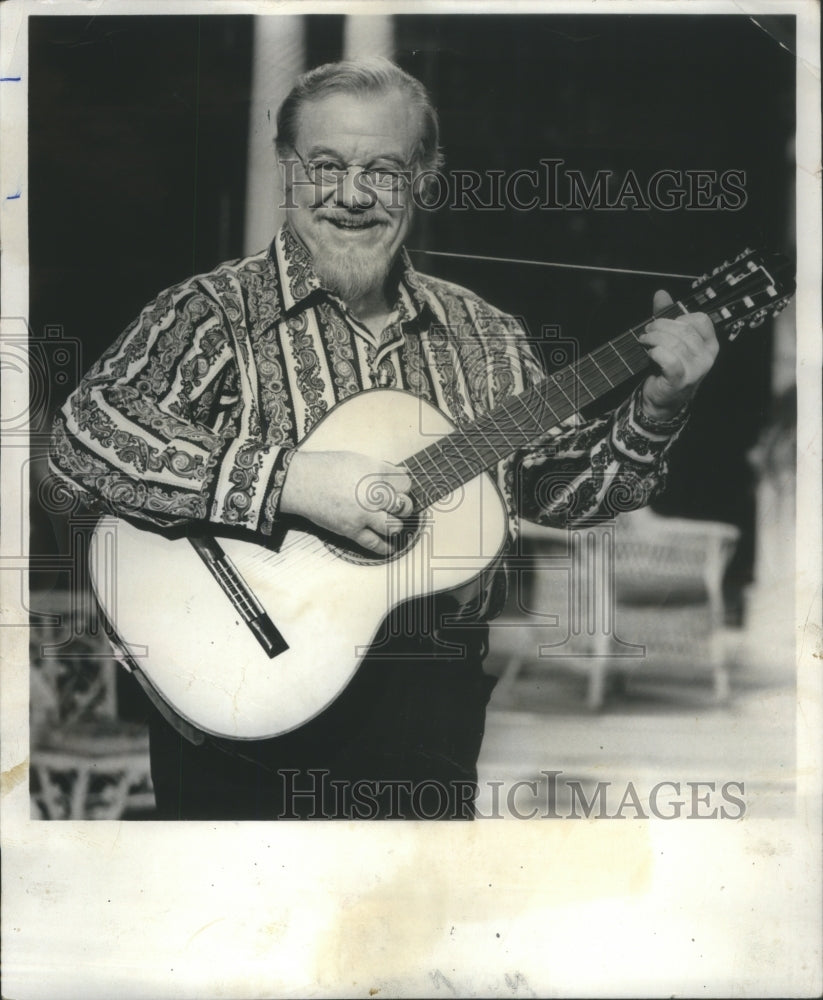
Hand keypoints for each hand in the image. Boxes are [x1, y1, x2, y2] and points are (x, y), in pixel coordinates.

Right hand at [280, 450, 412, 555]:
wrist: (301, 481)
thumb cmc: (325, 467)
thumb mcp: (356, 459)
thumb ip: (378, 469)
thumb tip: (396, 476)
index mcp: (376, 473)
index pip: (406, 482)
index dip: (404, 487)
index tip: (400, 489)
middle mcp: (373, 494)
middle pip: (404, 505)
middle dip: (404, 507)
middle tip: (398, 507)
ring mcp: (364, 514)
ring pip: (394, 526)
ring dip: (395, 526)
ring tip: (391, 523)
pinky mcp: (352, 530)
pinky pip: (374, 542)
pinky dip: (384, 546)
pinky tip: (389, 546)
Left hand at [638, 290, 718, 420]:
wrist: (662, 400)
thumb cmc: (667, 368)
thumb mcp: (670, 340)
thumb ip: (666, 317)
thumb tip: (661, 293)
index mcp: (709, 344)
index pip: (701, 320)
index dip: (680, 317)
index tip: (665, 322)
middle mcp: (707, 357)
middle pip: (684, 330)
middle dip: (661, 326)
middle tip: (647, 331)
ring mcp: (696, 370)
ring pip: (675, 343)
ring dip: (654, 338)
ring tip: (644, 340)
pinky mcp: (681, 380)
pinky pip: (669, 360)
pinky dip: (656, 353)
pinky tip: (649, 354)